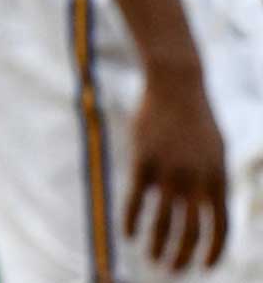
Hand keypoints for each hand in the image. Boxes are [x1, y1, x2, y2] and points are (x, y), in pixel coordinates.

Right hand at [126, 71, 227, 269]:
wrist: (177, 84)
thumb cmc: (196, 119)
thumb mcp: (216, 151)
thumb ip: (213, 180)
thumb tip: (209, 211)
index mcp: (218, 178)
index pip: (220, 227)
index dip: (212, 251)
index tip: (203, 267)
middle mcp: (196, 179)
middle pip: (190, 230)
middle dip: (182, 256)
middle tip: (172, 271)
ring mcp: (169, 171)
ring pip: (163, 220)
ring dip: (158, 244)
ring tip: (152, 259)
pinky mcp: (143, 161)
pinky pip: (136, 199)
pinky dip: (132, 219)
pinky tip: (128, 234)